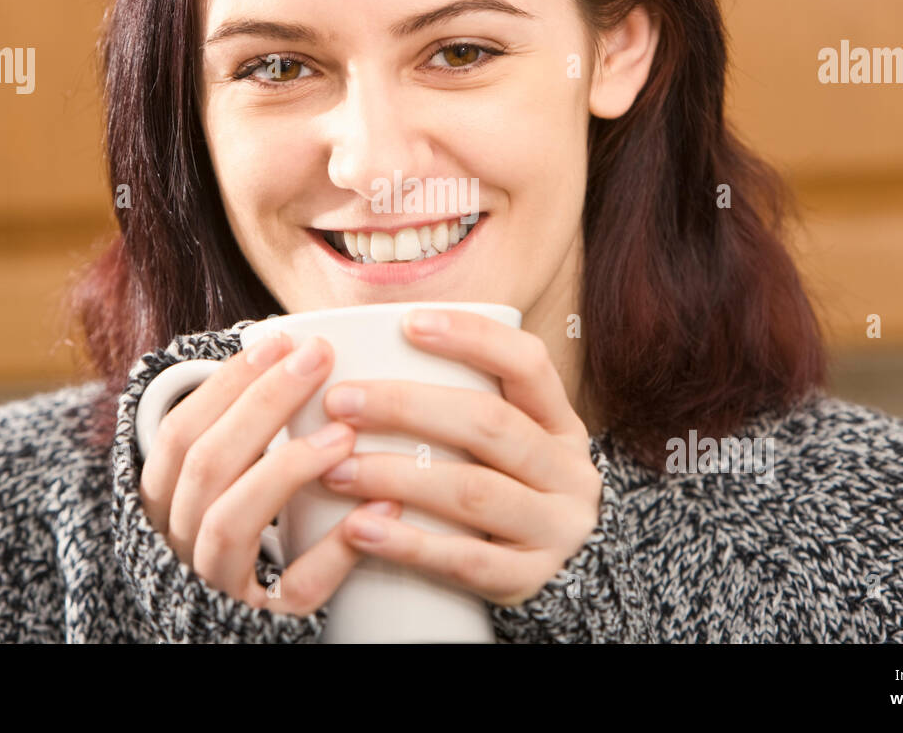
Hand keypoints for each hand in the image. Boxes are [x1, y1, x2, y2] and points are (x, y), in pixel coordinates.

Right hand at [138, 332, 401, 614]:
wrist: (234, 634)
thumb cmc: (244, 534)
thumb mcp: (226, 483)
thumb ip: (245, 430)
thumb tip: (296, 350)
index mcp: (163, 501)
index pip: (180, 433)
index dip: (227, 384)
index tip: (280, 340)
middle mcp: (178, 541)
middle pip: (206, 465)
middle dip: (263, 403)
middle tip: (318, 357)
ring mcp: (215, 585)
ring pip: (229, 522)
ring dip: (286, 468)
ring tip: (343, 432)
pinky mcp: (263, 622)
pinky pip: (295, 588)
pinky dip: (337, 548)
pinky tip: (380, 507)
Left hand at [318, 309, 601, 605]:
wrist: (560, 580)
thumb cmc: (498, 490)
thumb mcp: (499, 444)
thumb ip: (453, 402)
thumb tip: (363, 345)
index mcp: (559, 422)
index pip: (527, 362)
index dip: (472, 337)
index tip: (407, 323)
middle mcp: (569, 471)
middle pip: (488, 424)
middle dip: (406, 407)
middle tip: (339, 402)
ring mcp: (556, 528)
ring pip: (473, 492)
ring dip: (395, 476)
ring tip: (334, 470)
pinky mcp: (531, 579)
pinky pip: (466, 560)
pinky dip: (408, 544)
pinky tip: (359, 530)